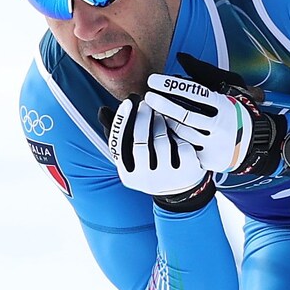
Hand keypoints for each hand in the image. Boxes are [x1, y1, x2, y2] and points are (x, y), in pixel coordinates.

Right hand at [103, 95, 215, 212]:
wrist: (180, 187)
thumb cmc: (151, 164)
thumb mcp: (134, 156)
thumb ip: (119, 136)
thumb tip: (102, 111)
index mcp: (129, 175)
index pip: (119, 145)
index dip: (122, 121)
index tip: (128, 102)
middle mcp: (146, 180)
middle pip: (140, 142)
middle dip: (142, 118)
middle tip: (146, 103)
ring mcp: (168, 178)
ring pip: (161, 141)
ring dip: (159, 122)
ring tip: (160, 113)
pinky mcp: (187, 172)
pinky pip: (181, 144)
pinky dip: (178, 133)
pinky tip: (176, 126)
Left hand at [143, 55, 286, 176]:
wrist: (253, 145)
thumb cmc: (233, 113)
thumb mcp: (227, 90)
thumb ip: (203, 74)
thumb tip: (181, 57)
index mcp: (224, 106)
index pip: (195, 92)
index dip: (172, 85)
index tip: (153, 80)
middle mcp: (220, 126)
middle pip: (185, 115)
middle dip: (163, 104)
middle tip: (148, 96)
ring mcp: (213, 144)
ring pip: (182, 133)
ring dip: (164, 122)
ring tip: (151, 113)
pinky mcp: (207, 160)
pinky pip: (183, 148)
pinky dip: (171, 139)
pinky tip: (159, 130)